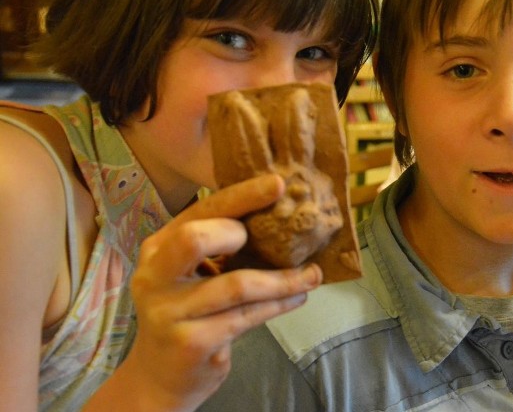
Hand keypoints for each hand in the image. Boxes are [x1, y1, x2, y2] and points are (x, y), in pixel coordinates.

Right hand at [119, 174, 321, 410]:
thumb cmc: (188, 311)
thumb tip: (283, 217)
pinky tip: (297, 298)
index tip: (278, 183)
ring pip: (237, 285)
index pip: (199, 211)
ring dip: (283, 280)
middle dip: (241, 232)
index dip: (241, 195)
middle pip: (196, 238)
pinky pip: (246, 316)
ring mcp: (169, 311)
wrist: (160, 374)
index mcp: (158, 247)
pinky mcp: (191, 342)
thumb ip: (221, 245)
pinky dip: (278, 305)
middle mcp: (155, 276)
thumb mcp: (193, 273)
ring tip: (311, 276)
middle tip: (277, 243)